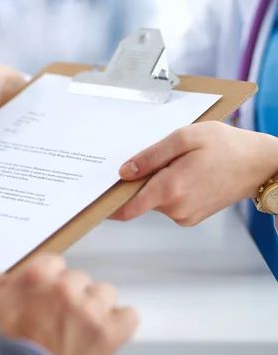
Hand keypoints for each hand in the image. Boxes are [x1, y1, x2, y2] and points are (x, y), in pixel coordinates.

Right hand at [0, 254, 137, 354]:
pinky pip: (129, 317)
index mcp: (36, 277)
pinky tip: (107, 334)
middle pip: (80, 279)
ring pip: (105, 294)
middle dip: (72, 296)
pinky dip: (120, 324)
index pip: (56, 264)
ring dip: (95, 308)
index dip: (50, 282)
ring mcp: (88, 311)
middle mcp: (65, 288)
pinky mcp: (107, 335)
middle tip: (60, 318)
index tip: (47, 296)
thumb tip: (9, 281)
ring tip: (82, 329)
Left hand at [112, 122, 277, 225]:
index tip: (96, 195)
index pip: (127, 207)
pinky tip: (184, 170)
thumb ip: (151, 156)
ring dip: (156, 182)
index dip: (110, 201)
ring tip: (176, 160)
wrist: (258, 164)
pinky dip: (169, 188)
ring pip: (155, 199)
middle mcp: (176, 209)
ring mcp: (185, 215)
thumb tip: (124, 172)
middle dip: (138, 181)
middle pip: (140, 199)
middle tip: (148, 158)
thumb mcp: (184, 138)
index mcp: (171, 189)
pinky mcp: (192, 216)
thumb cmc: (225, 145)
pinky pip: (169, 202)